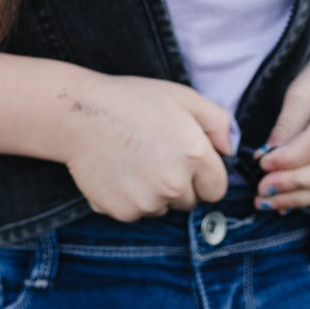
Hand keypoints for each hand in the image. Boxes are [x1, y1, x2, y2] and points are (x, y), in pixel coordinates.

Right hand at [57, 74, 231, 221]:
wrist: (78, 114)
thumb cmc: (131, 100)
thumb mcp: (182, 96)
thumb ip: (218, 121)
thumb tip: (231, 149)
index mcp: (194, 155)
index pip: (217, 188)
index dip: (203, 175)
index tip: (186, 160)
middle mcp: (174, 184)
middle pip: (190, 202)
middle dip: (180, 184)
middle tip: (155, 154)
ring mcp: (148, 201)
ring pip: (163, 208)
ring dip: (155, 193)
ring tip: (133, 159)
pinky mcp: (123, 212)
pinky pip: (137, 212)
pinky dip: (130, 197)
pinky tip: (117, 170)